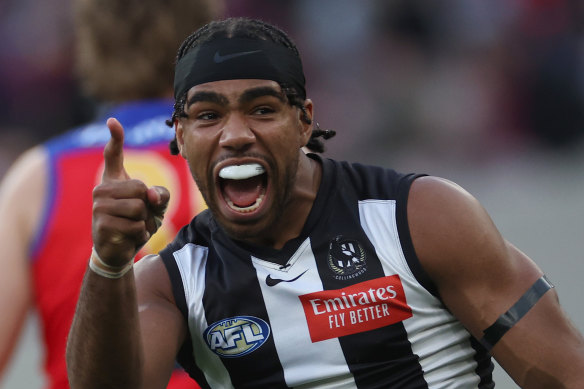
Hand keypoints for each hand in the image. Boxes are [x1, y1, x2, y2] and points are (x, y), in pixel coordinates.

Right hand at [91, 118, 169, 266]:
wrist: (118, 250)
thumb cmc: (137, 222)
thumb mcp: (156, 206)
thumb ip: (161, 195)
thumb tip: (151, 195)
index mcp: (114, 180)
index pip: (113, 154)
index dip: (115, 137)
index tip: (112, 121)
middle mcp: (102, 189)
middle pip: (140, 188)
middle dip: (148, 206)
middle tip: (140, 217)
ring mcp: (99, 206)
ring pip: (139, 208)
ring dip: (145, 222)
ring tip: (134, 226)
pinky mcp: (101, 224)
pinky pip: (136, 226)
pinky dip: (140, 235)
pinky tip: (129, 237)